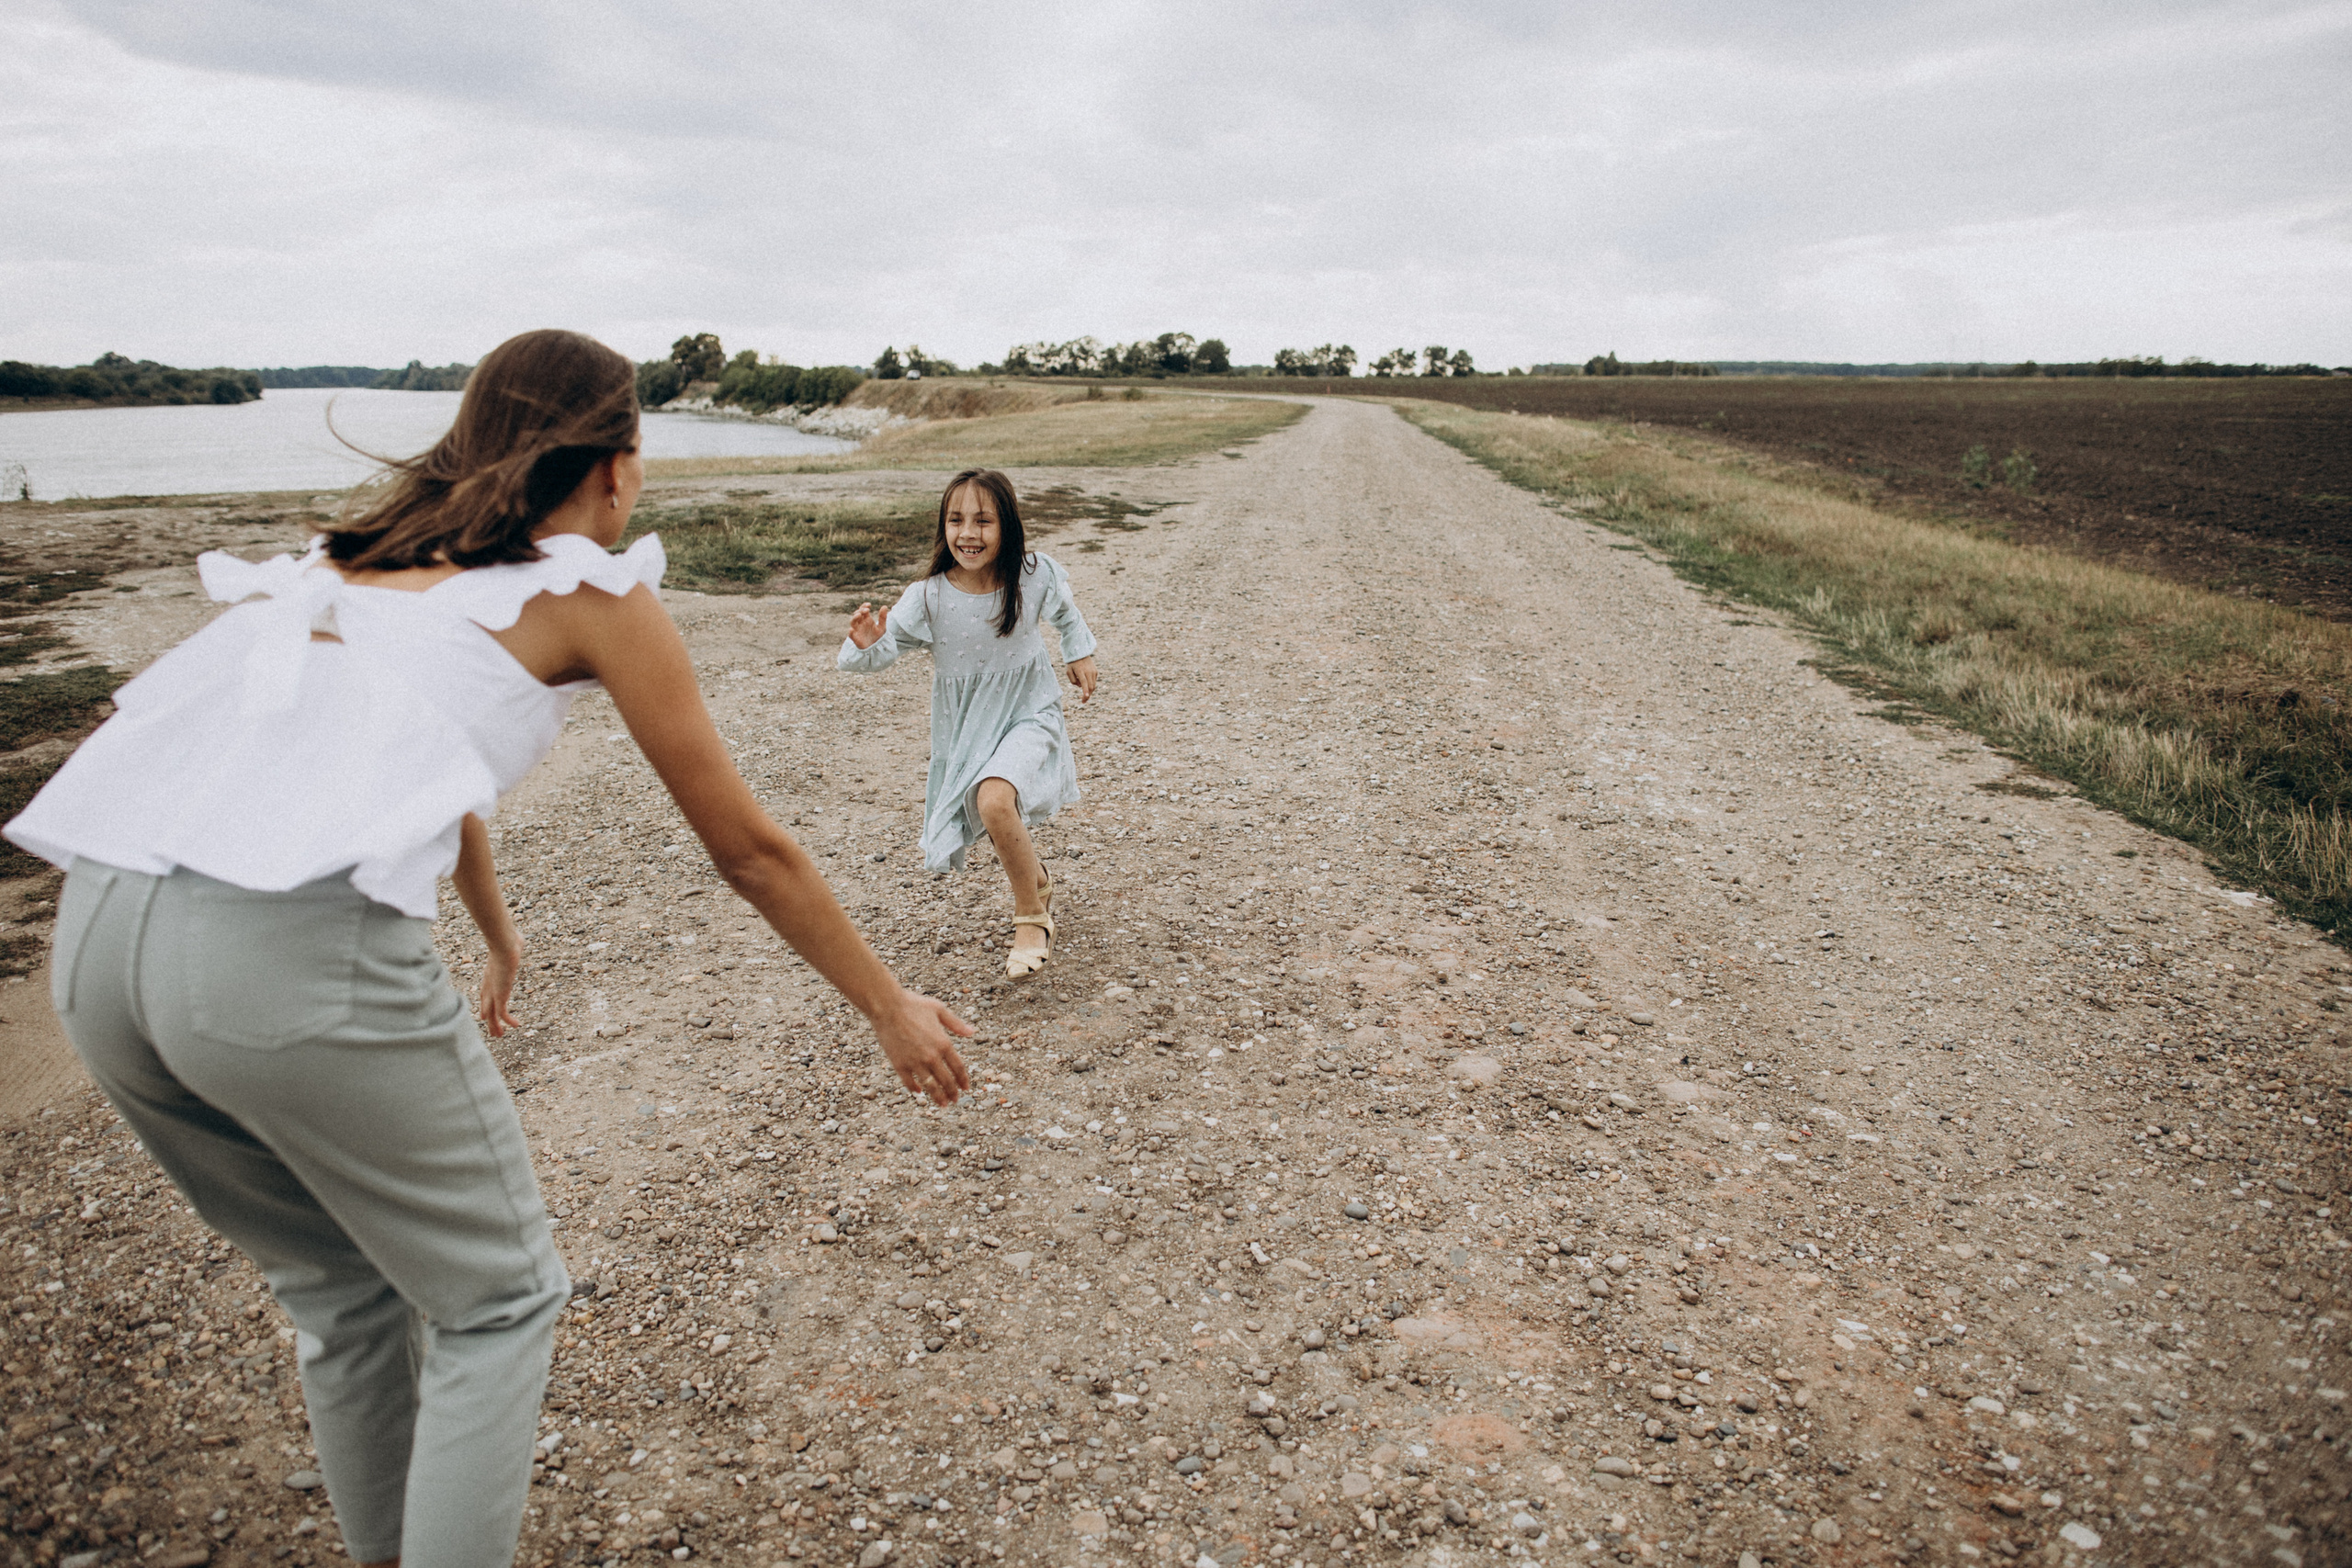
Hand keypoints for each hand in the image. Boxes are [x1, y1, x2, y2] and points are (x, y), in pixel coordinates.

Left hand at [478, 944, 521, 1037]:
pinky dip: (508, 1021)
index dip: (485, 1005)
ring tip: (499, 1036)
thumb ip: (511, 943)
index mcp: (490, 975)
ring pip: (491, 1014)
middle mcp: (489, 986)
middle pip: (486, 1007)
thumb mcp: (509, 943)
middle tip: (492, 1032)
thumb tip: (518, 936)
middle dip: (489, 1020)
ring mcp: (493, 991)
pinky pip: (503, 1013)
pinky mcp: (500, 995)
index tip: (484, 1015)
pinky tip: (517, 1026)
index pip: (485, 994)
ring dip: (495, 1026)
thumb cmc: (507, 939)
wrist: (504, 945)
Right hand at [848, 603, 884, 649]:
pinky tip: (852, 629)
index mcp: (867, 619)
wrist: (877, 649)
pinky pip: (851, 634)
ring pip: (852, 622)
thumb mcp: (882, 627)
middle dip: (860, 611)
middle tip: (866, 610)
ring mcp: (857, 630)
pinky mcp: (855, 638)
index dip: (864, 606)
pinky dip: (850, 631)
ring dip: (854, 618)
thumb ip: (883, 617)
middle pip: (857, 614)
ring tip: (859, 615)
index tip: (869, 605)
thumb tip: (885, 606)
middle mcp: (861, 623)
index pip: (863, 610)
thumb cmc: (878, 637)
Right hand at [871, 987, 975, 1105]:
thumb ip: (956, 1024)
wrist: (887, 1006)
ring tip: (942, 1104)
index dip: (963, 1080)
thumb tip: (972, 1033)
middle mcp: (931, 1056)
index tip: (965, 1088)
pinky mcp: (899, 1064)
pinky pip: (909, 1082)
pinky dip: (915, 1088)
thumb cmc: (913, 1004)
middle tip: (955, 1100)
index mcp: (943, 1043)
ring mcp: (915, 1062)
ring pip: (930, 1086)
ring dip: (937, 1097)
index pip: (958, 1068)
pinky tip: (919, 1092)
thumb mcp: (939, 1010)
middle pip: (946, 1080)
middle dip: (952, 1092)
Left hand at [1065, 655, 1097, 702]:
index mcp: (1080, 671)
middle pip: (1090, 686)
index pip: (1084, 682)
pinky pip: (1094, 681)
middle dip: (1087, 695)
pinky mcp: (1096, 672)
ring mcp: (1093, 672)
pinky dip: (1090, 685)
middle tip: (1083, 701)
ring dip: (1089, 691)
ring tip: (1084, 695)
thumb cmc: (1072, 663)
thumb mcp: (1068, 671)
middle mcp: (1088, 671)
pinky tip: (1086, 685)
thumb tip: (1080, 686)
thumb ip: (1073, 680)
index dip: (1085, 691)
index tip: (1085, 697)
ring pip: (1093, 685)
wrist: (1081, 653)